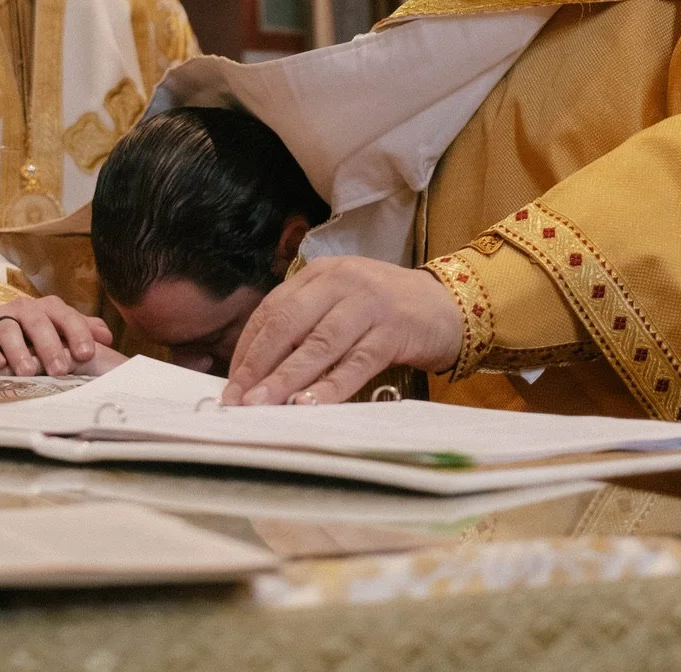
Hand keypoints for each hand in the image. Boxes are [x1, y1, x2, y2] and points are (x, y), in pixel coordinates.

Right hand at [0, 296, 112, 376]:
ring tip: (27, 371)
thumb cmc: (31, 338)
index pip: (66, 316)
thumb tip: (107, 337)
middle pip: (37, 321)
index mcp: (48, 308)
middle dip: (49, 345)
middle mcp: (23, 309)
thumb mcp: (58, 333)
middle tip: (59, 370)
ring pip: (7, 329)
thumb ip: (83, 332)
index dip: (78, 333)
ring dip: (18, 350)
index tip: (87, 354)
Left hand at [222, 257, 462, 406]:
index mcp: (320, 274)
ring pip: (318, 343)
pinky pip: (356, 362)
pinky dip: (331, 386)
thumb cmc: (386, 311)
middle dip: (258, 364)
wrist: (449, 305)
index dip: (248, 348)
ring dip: (286, 378)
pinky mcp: (394, 330)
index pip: (272, 310)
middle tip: (238, 400)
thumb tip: (260, 372)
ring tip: (262, 405)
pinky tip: (309, 405)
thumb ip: (306, 326)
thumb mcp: (341, 305)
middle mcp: (341, 282)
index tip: (231, 384)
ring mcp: (369, 304)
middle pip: (288, 323)